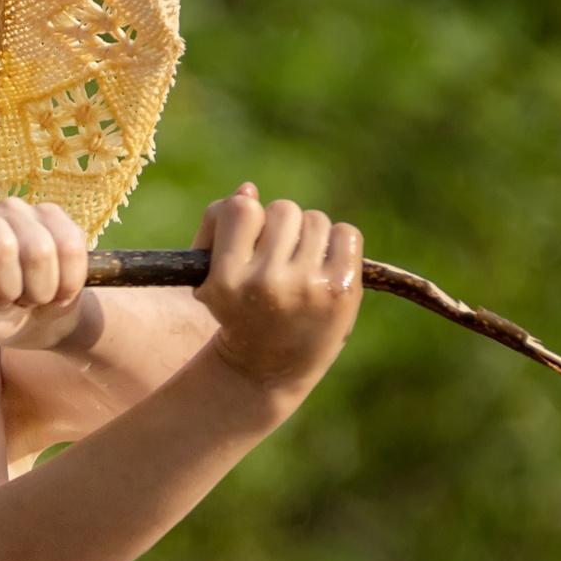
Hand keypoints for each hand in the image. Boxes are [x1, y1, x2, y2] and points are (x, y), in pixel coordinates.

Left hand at [0, 196, 92, 348]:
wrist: (36, 320)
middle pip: (0, 245)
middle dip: (9, 289)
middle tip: (7, 300)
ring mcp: (15, 208)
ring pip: (40, 249)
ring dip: (40, 290)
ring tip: (28, 294)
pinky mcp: (53, 213)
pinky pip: (70, 248)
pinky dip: (67, 282)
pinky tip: (55, 285)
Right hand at [192, 183, 362, 394]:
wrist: (267, 370)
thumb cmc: (237, 313)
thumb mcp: (214, 276)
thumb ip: (223, 230)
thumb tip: (249, 189)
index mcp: (227, 280)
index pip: (241, 210)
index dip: (244, 217)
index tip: (245, 239)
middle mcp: (266, 284)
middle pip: (283, 210)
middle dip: (281, 227)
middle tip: (277, 256)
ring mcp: (307, 287)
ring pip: (315, 219)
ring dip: (308, 235)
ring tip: (300, 264)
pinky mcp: (341, 291)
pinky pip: (347, 233)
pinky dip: (338, 243)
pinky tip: (325, 266)